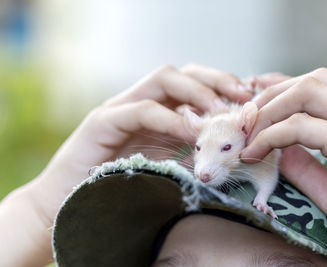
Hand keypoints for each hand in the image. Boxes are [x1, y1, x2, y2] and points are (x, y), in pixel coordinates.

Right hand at [0, 64, 252, 265]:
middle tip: (242, 95)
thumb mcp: (167, 167)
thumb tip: (233, 151)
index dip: (222, 86)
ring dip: (196, 92)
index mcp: (157, 112)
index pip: (193, 84)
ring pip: (162, 79)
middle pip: (182, 73)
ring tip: (218, 112)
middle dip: (216, 80)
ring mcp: (121, 108)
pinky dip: (168, 117)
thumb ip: (193, 155)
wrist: (68, 202)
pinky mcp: (103, 122)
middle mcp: (140, 103)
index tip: (248, 100)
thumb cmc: (121, 186)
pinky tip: (190, 130)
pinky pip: (141, 110)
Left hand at [241, 68, 326, 265]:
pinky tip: (257, 151)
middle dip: (272, 95)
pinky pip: (303, 126)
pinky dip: (272, 135)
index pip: (319, 88)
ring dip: (269, 110)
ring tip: (248, 135)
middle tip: (246, 119)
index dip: (282, 88)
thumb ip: (306, 167)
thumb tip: (277, 149)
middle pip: (312, 81)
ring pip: (307, 91)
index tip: (255, 100)